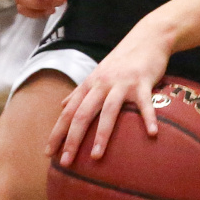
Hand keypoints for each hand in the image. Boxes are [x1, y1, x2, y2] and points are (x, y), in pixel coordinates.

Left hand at [46, 23, 170, 165]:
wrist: (147, 37)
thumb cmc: (122, 60)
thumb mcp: (98, 73)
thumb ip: (80, 91)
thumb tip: (62, 106)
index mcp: (90, 84)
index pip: (69, 112)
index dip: (58, 132)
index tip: (48, 153)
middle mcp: (102, 84)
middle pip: (83, 113)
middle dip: (72, 138)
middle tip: (64, 162)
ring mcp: (122, 83)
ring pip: (109, 110)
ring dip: (102, 134)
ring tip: (95, 157)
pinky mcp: (142, 82)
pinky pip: (144, 103)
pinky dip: (148, 118)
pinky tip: (151, 134)